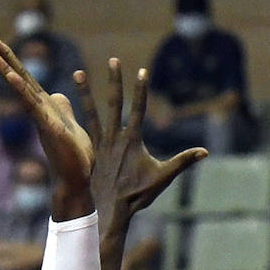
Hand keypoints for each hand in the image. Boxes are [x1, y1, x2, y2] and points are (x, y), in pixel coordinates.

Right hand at [0, 36, 92, 194]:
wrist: (77, 181)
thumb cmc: (74, 157)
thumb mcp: (70, 125)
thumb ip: (62, 109)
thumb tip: (57, 93)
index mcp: (46, 108)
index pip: (27, 79)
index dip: (14, 61)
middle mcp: (41, 112)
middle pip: (21, 81)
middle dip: (6, 59)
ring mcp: (44, 121)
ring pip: (23, 92)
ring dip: (8, 73)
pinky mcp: (53, 131)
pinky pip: (37, 109)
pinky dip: (25, 94)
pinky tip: (13, 79)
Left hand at [73, 59, 206, 230]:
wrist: (110, 209)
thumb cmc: (138, 194)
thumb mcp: (163, 177)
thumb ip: (183, 161)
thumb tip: (205, 152)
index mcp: (132, 140)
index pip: (138, 109)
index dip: (141, 89)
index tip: (142, 70)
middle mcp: (114, 137)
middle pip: (114, 103)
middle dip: (115, 81)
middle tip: (114, 60)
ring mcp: (99, 143)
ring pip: (91, 111)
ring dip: (85, 91)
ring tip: (77, 72)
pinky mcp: (90, 150)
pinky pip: (81, 127)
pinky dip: (74, 114)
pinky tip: (64, 103)